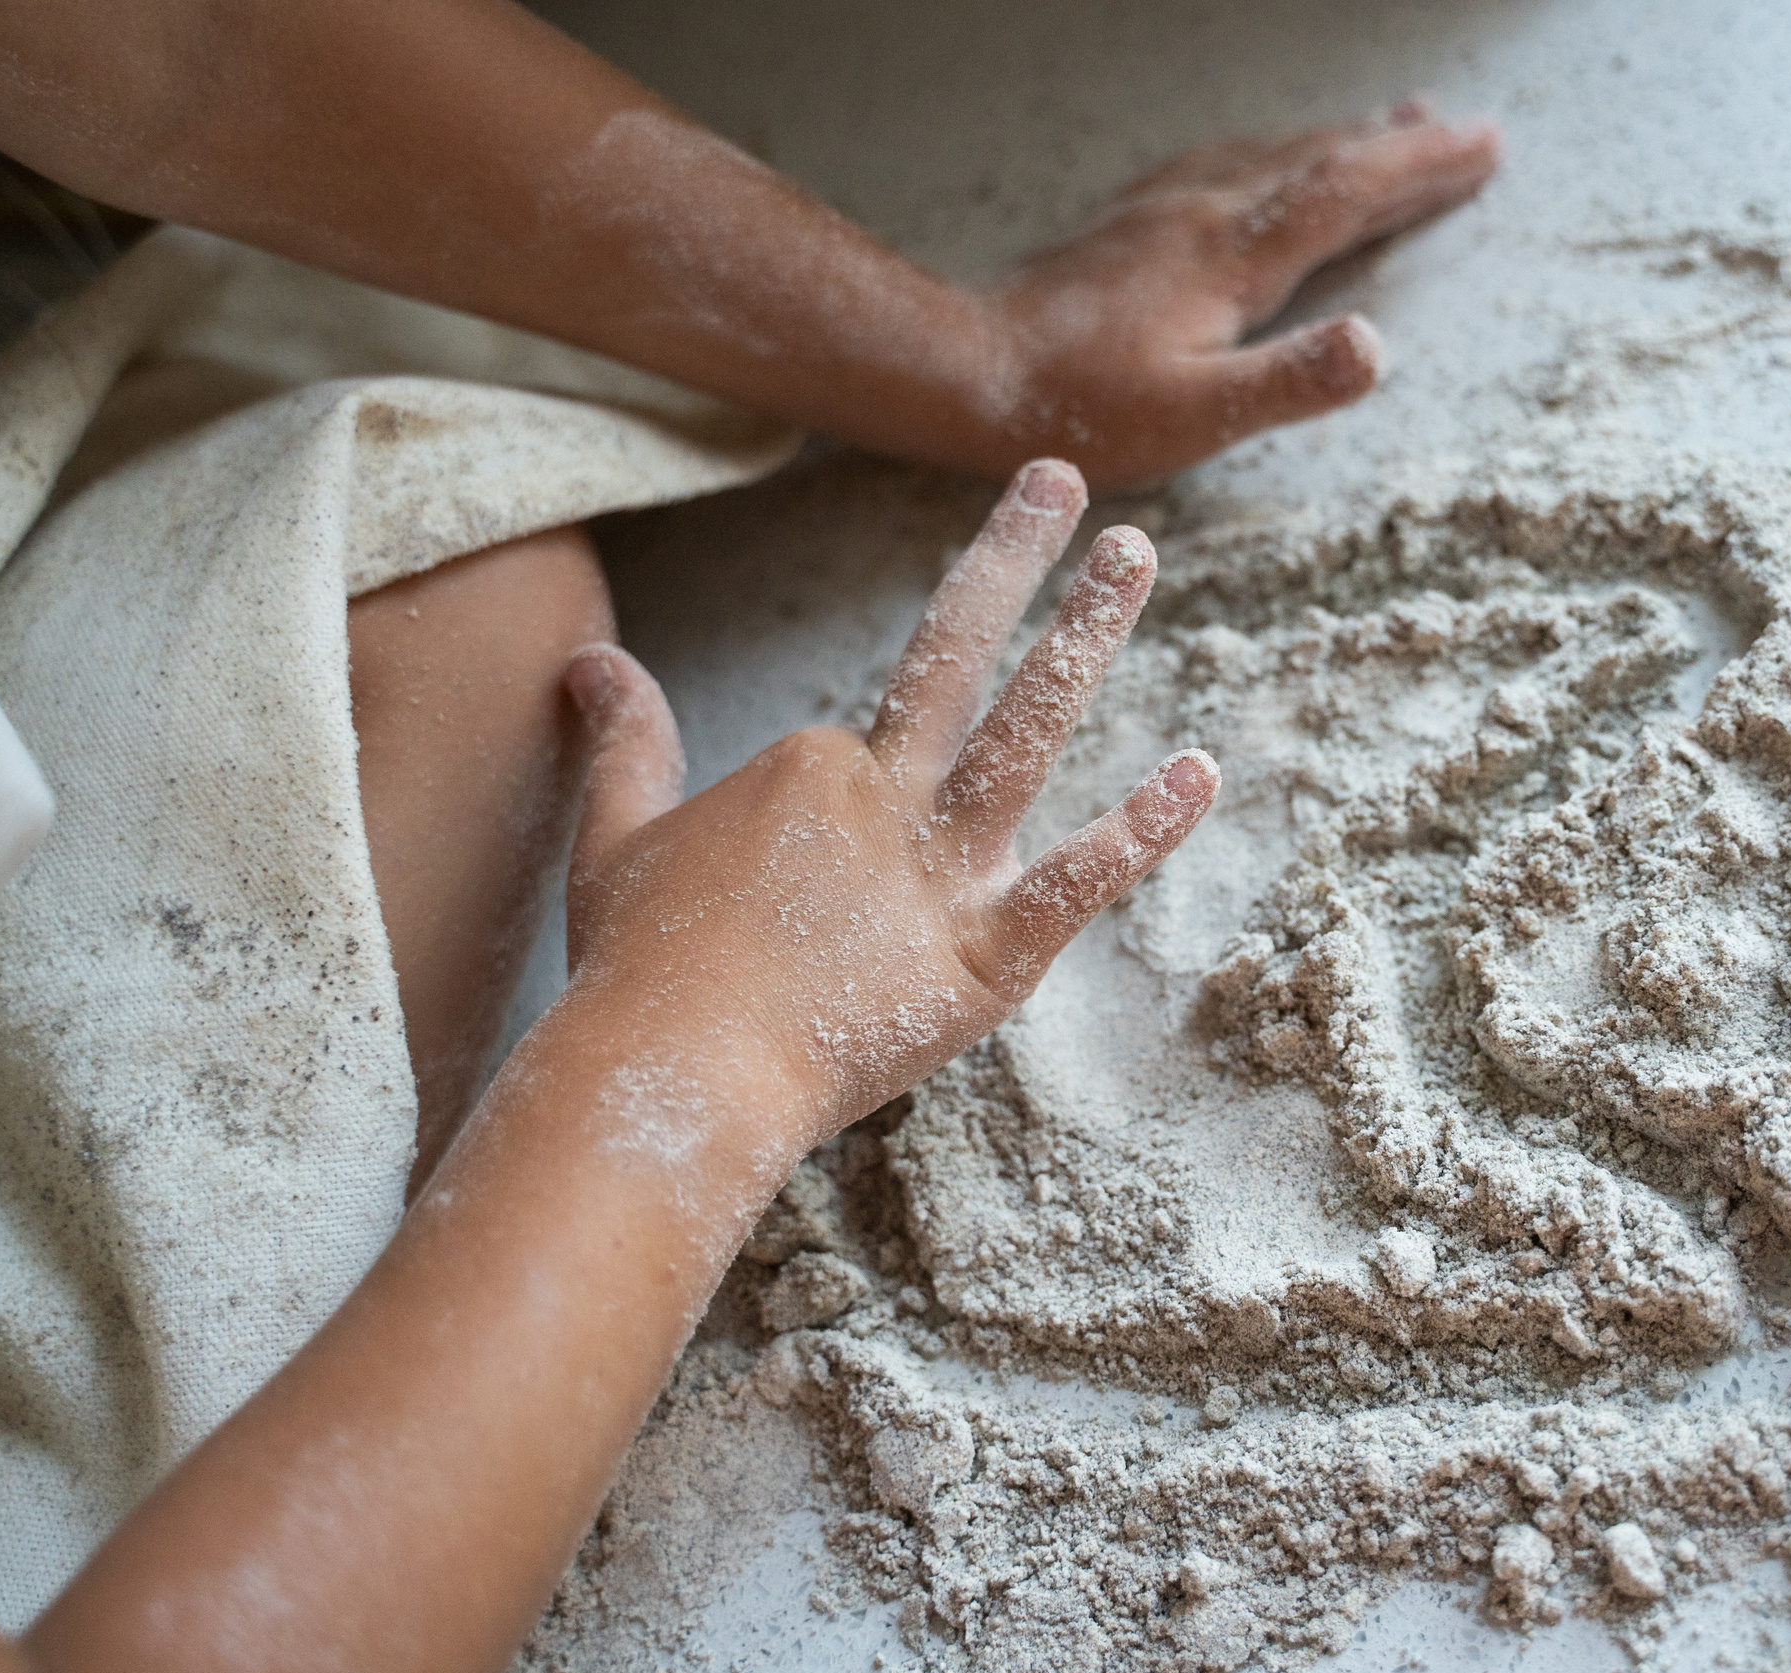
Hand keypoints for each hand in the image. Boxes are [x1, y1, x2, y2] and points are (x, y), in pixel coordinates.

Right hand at [554, 458, 1214, 1150]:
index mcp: (807, 770)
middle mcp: (882, 798)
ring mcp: (942, 873)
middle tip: (1066, 476)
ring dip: (1084, 635)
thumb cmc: (639, 970)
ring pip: (1026, 731)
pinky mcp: (988, 958)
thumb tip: (591, 658)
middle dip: (1015, 557)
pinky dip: (1142, 830)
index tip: (802, 895)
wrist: (670, 1078)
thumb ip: (625, 741)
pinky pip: (1077, 884)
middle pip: (956, 653)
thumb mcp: (615, 836)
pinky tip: (1199, 772)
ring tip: (1136, 551)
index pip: (861, 750)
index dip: (842, 815)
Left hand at [977, 103, 1500, 487]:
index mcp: (1232, 258)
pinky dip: (1273, 154)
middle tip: (1466, 128)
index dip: (1421, 167)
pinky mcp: (1124, 225)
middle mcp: (1201, 214)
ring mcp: (1158, 212)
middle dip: (1399, 144)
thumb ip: (1289, 382)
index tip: (1485, 144)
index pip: (1346, 194)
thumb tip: (1380, 347)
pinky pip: (1221, 165)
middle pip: (1318, 161)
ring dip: (1339, 141)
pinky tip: (1265, 162)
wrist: (962, 373)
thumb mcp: (1195, 418)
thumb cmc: (1080, 413)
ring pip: (1269, 155)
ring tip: (1389, 123)